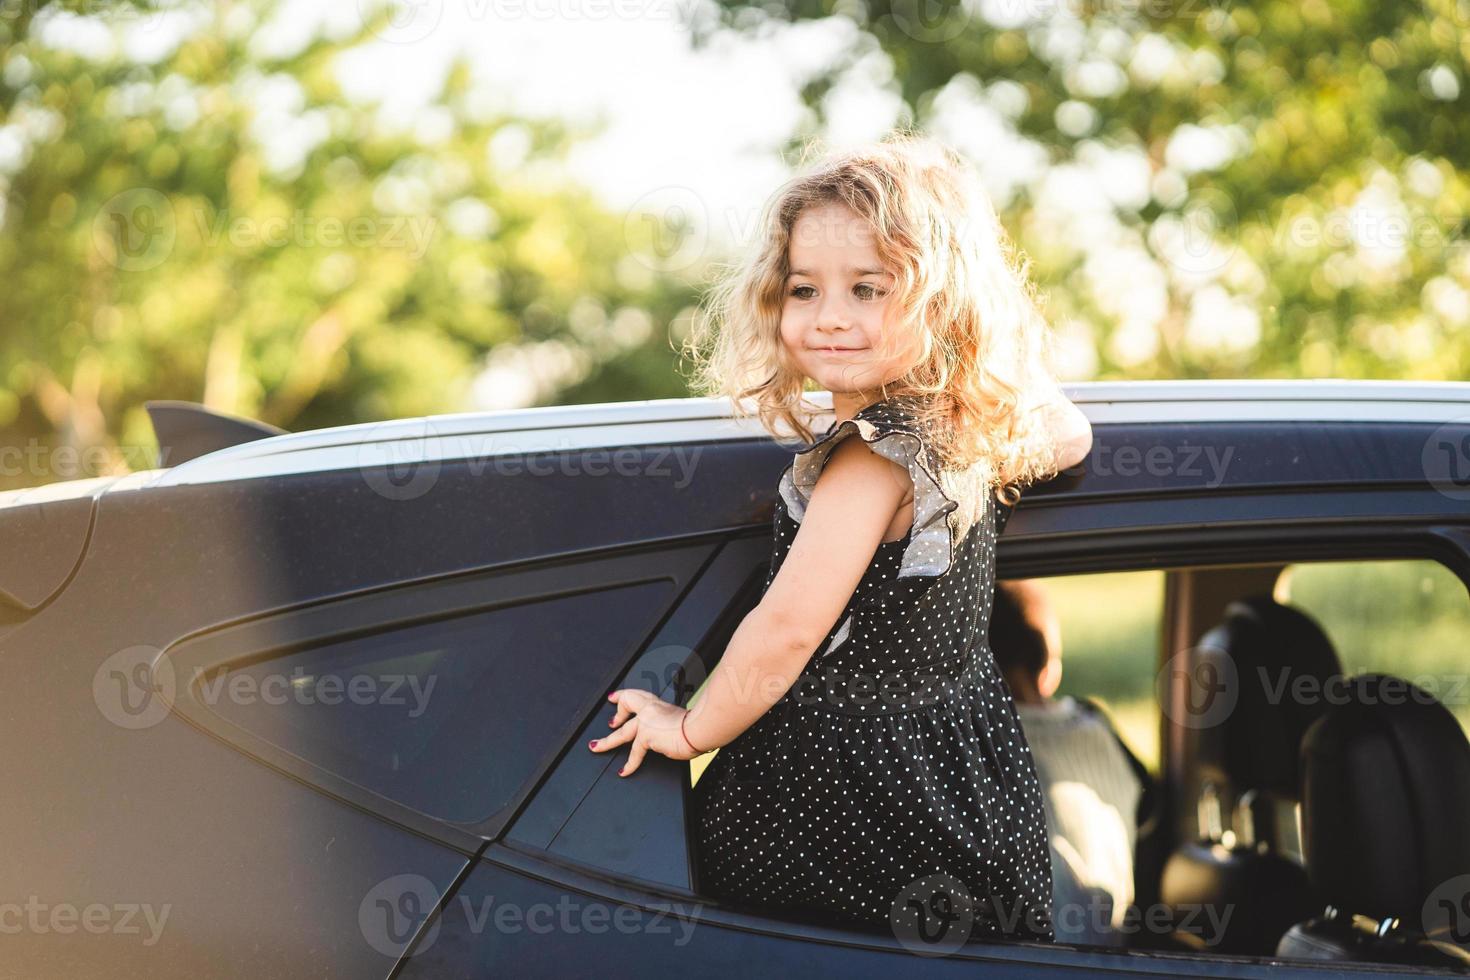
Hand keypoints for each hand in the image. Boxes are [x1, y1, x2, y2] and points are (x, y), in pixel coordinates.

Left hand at [588, 688, 703, 775]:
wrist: (700, 729)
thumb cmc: (698, 727)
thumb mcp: (683, 721)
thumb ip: (673, 726)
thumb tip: (674, 737)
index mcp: (660, 705)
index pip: (639, 696)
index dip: (625, 697)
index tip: (616, 698)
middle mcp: (652, 709)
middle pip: (628, 703)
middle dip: (617, 712)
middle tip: (610, 722)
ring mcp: (646, 721)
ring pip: (621, 732)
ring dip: (606, 741)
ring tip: (596, 747)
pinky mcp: (646, 735)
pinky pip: (634, 752)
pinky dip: (629, 764)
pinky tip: (624, 771)